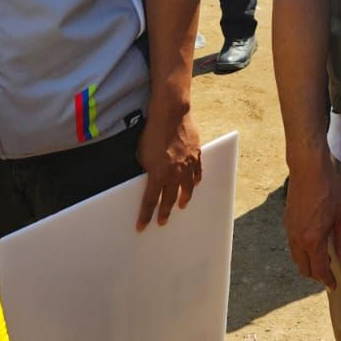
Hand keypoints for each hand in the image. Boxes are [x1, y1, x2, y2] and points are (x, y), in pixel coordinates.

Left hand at [134, 108, 201, 230]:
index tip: (142, 226)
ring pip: (187, 189)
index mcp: (158, 175)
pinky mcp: (197, 155)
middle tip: (162, 221)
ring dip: (184, 199)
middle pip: (169, 199)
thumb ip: (146, 169)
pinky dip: (195, 181)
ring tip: (182, 205)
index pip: (150, 202)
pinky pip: (198, 173)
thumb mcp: (142, 154)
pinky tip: (194, 184)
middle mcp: (174, 174)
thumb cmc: (153, 132)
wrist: (171, 114)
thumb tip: (149, 176)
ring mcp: (188, 165)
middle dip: (165, 212)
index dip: (145, 216)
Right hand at [284, 145, 340, 287]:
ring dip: (308, 262)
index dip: (327, 280)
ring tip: (323, 258)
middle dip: (316, 275)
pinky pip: (293, 244)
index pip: (319, 270)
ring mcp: (290, 230)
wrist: (308, 168)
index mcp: (312, 240)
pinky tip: (313, 242)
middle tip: (329, 274)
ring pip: (296, 257)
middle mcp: (298, 239)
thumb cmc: (329, 189)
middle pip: (304, 268)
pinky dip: (302, 250)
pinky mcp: (287, 221)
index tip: (333, 286)